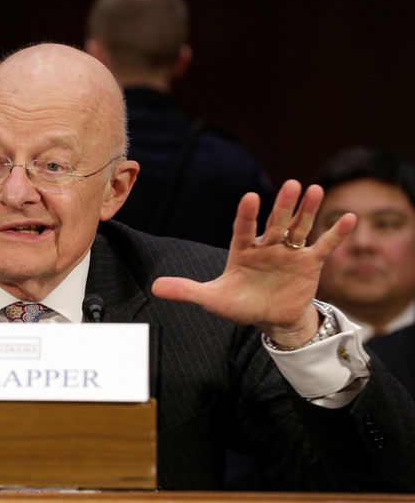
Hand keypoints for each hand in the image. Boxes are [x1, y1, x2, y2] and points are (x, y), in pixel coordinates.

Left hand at [151, 179, 355, 347]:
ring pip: (299, 227)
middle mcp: (267, 245)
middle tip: (290, 184)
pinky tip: (347, 218)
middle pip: (276, 222)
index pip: (243, 228)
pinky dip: (335, 234)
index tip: (249, 197)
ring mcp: (289, 252)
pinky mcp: (308, 263)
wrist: (268, 318)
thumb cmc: (239, 304)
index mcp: (242, 250)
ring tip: (314, 189)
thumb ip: (186, 290)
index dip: (247, 214)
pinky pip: (323, 246)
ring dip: (307, 210)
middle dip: (282, 205)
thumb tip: (154, 287)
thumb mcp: (212, 299)